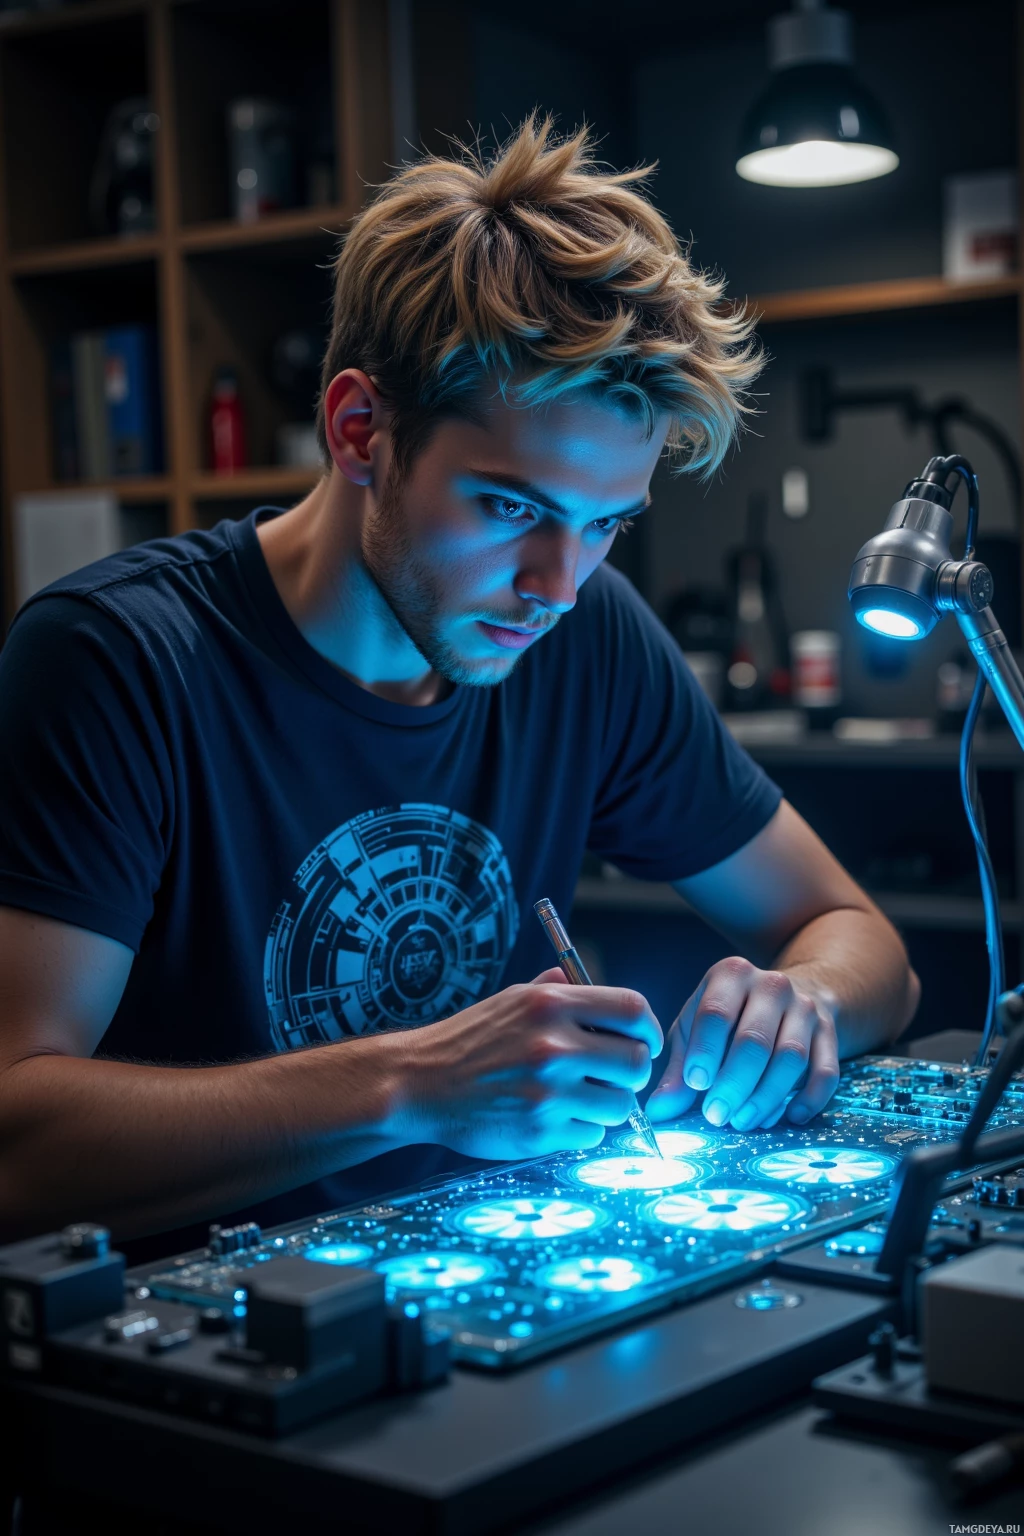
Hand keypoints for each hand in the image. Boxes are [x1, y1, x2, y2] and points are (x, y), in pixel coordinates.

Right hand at [391, 968, 662, 1159]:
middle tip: (612, 1076)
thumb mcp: (512, 999)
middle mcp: (554, 1045)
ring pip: (619, 1105)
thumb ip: (558, 991)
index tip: (642, 1041)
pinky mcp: (539, 1132)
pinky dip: (581, 1130)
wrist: (419, 1082)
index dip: (647, 1028)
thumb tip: (594, 988)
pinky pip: (591, 1135)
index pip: (631, 1009)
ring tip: (578, 1098)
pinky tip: (554, 1117)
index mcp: (550, 1004)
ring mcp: (548, 1091)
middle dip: (631, 1072)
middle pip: (636, 1062)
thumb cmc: (469, 1040)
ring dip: (607, 1105)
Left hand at [646, 956, 838, 1130]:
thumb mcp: (696, 1029)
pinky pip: (826, 1071)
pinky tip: (789, 1118)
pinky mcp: (830, 1034)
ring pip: (790, 1057)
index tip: (696, 1084)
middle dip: (733, 1084)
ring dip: (765, 1097)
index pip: (716, 1013)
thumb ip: (677, 1070)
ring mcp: (805, 1008)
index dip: (705, 1052)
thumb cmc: (729, 1014)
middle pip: (755, 1040)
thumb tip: (657, 1113)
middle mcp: (772, 986)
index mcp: (731, 975)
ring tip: (743, 1122)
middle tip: (716, 1116)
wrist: (790, 995)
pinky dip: (809, 1099)